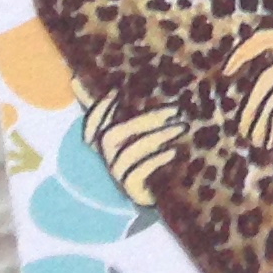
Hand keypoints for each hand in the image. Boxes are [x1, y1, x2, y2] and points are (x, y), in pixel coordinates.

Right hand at [83, 90, 183, 204]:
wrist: (161, 193)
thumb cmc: (147, 156)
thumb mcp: (136, 133)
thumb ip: (123, 112)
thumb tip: (95, 80)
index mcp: (107, 145)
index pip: (90, 128)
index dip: (97, 111)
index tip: (114, 90)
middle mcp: (108, 159)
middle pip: (111, 136)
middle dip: (141, 120)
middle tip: (175, 109)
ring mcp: (117, 176)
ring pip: (128, 153)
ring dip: (155, 137)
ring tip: (182, 127)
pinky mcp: (131, 190)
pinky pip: (136, 174)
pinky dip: (154, 160)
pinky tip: (172, 152)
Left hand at [226, 22, 272, 162]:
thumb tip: (271, 91)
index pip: (271, 35)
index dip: (245, 52)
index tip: (227, 70)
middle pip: (267, 73)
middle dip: (251, 104)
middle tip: (244, 128)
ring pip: (271, 92)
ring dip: (258, 120)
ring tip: (258, 140)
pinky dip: (271, 127)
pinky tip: (272, 141)